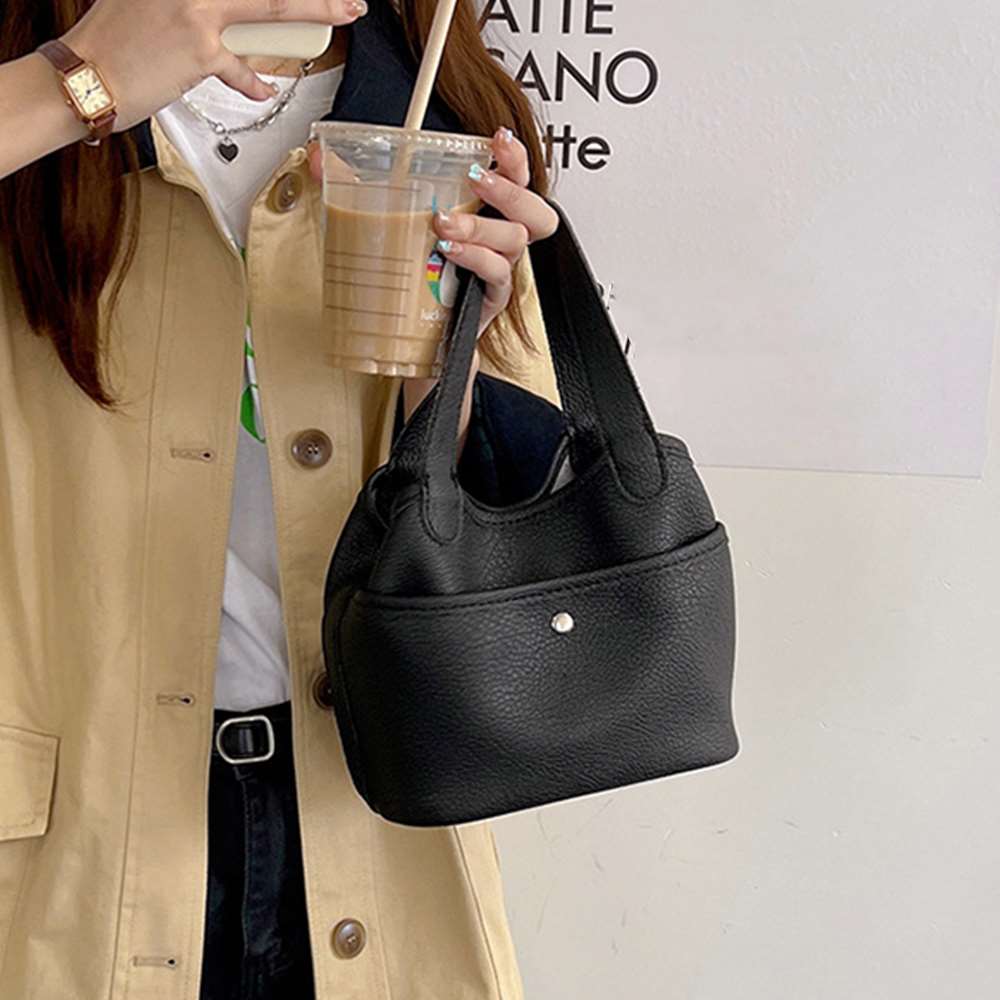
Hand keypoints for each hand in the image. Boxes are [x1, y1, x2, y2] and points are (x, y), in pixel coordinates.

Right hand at [62, 0, 368, 133]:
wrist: (86, 74)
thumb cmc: (116, 41)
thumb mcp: (150, 0)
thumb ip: (191, 3)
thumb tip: (222, 10)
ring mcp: (197, 10)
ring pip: (271, 7)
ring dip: (312, 12)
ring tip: (339, 15)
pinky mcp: (200, 50)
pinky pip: (243, 68)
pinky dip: (255, 82)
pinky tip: (264, 88)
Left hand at [307, 126, 558, 336]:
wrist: (411, 339)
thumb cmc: (408, 275)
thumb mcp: (383, 223)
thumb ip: (352, 184)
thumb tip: (318, 155)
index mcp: (484, 213)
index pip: (517, 178)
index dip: (514, 156)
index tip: (497, 138)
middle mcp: (498, 241)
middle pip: (534, 211)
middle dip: (509, 188)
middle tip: (475, 177)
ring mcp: (496, 271)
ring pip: (514, 240)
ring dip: (480, 224)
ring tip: (443, 223)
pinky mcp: (489, 301)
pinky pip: (496, 276)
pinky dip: (476, 259)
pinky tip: (451, 251)